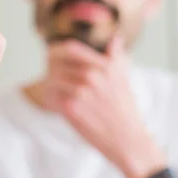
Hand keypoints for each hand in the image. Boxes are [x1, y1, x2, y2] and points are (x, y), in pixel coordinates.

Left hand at [44, 36, 164, 177]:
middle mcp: (92, 75)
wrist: (127, 139)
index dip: (56, 50)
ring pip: (51, 79)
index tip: (52, 55)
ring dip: (50, 84)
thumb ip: (117, 56)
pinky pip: (51, 96)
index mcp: (104, 65)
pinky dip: (51, 98)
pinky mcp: (71, 109)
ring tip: (57, 91)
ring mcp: (80, 92)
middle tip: (53, 76)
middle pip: (56, 62)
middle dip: (51, 69)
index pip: (69, 48)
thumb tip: (115, 37)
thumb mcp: (124, 78)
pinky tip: (58, 103)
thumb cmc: (125, 110)